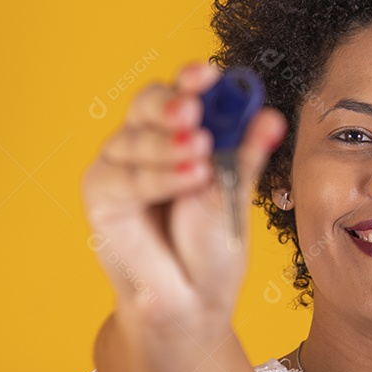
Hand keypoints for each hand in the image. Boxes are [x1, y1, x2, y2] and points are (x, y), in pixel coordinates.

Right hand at [80, 61, 286, 324]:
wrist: (194, 297)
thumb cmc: (213, 244)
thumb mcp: (235, 193)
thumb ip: (245, 154)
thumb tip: (270, 115)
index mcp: (183, 131)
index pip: (183, 92)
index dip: (192, 78)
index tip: (210, 73)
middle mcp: (148, 140)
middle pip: (147, 102)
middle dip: (171, 103)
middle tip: (194, 111)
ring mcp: (121, 164)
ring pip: (136, 137)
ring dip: (169, 145)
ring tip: (202, 156)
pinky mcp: (101, 194)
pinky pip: (123, 175)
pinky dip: (158, 175)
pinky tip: (189, 176)